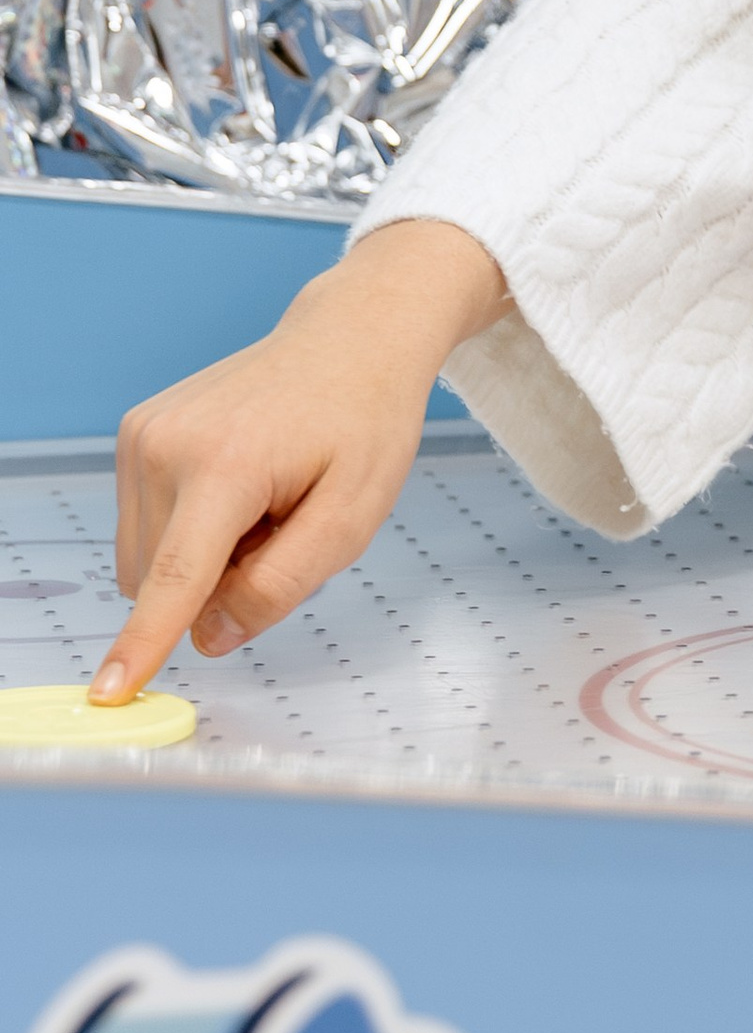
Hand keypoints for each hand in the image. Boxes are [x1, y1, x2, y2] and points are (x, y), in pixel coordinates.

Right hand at [95, 220, 507, 701]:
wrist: (351, 339)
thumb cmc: (364, 422)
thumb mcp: (353, 516)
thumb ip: (281, 585)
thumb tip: (209, 637)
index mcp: (226, 464)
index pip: (176, 576)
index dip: (144, 644)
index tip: (109, 693)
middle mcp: (168, 444)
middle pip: (163, 579)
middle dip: (217, 582)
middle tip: (283, 524)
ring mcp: (143, 434)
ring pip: (148, 559)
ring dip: (203, 555)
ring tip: (264, 499)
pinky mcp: (136, 433)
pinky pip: (147, 525)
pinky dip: (191, 526)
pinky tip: (240, 483)